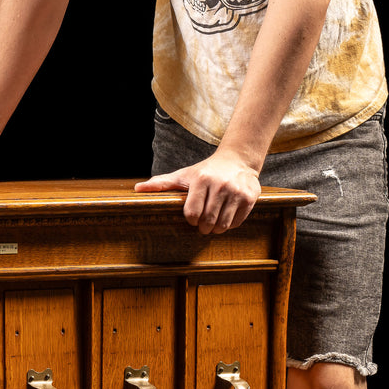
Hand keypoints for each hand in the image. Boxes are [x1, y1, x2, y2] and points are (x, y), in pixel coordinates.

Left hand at [134, 151, 261, 233]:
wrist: (237, 160)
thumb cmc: (205, 171)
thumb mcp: (184, 175)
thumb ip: (162, 183)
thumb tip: (137, 188)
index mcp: (201, 180)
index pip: (192, 213)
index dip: (191, 220)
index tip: (192, 217)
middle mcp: (220, 185)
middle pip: (208, 221)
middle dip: (203, 227)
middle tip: (203, 224)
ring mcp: (237, 191)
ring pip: (223, 225)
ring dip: (216, 229)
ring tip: (214, 222)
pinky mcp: (250, 197)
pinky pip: (237, 222)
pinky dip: (230, 224)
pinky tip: (227, 215)